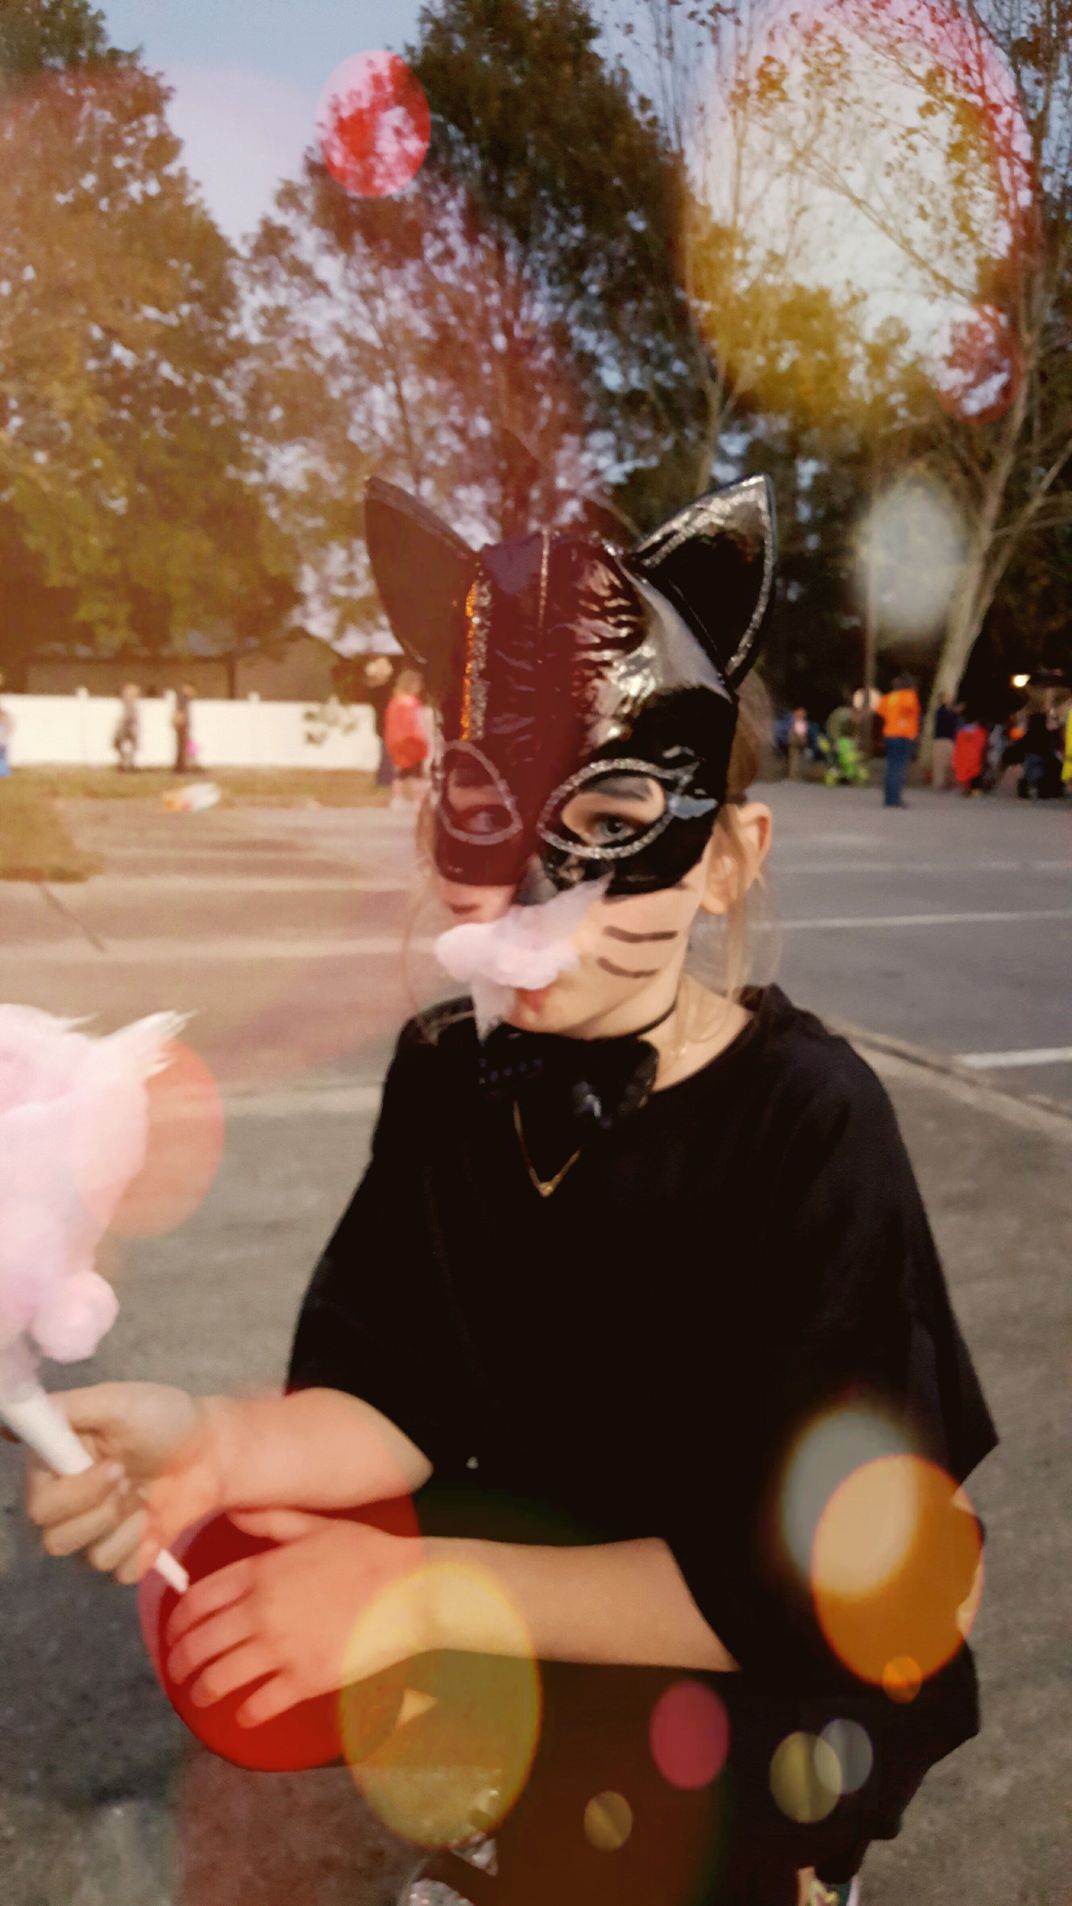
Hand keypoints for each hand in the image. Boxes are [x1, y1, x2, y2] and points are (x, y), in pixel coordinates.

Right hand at [25, 1382, 202, 1580]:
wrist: (213, 1449)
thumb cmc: (163, 1419)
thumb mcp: (117, 1402)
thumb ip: (66, 1408)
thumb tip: (10, 1412)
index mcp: (56, 1468)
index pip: (38, 1504)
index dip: (75, 1493)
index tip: (115, 1466)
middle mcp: (66, 1505)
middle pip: (54, 1538)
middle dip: (102, 1510)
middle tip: (131, 1478)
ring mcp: (93, 1534)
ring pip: (86, 1557)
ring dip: (124, 1525)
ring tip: (145, 1494)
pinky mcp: (122, 1555)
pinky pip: (119, 1572)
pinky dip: (141, 1547)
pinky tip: (154, 1519)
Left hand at [162, 1512, 430, 1726]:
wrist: (405, 1588)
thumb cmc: (364, 1552)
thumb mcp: (313, 1526)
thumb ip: (269, 1521)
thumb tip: (232, 1511)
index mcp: (260, 1572)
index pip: (199, 1600)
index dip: (178, 1621)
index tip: (173, 1633)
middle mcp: (261, 1611)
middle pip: (201, 1642)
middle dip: (180, 1661)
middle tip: (177, 1671)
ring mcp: (281, 1648)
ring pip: (221, 1677)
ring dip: (201, 1690)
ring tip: (199, 1696)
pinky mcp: (304, 1679)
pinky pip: (260, 1704)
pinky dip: (244, 1713)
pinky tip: (241, 1715)